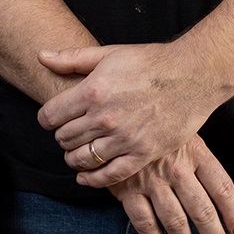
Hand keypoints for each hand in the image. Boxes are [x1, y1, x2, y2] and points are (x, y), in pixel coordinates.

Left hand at [37, 42, 226, 187]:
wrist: (192, 75)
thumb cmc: (150, 62)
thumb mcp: (109, 53)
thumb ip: (72, 58)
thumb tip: (41, 56)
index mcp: (93, 91)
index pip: (50, 116)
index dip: (47, 118)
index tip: (52, 118)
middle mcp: (105, 118)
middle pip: (64, 138)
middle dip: (62, 137)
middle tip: (68, 133)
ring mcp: (124, 138)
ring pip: (82, 159)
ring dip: (74, 158)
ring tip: (76, 152)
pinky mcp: (143, 154)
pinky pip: (110, 175)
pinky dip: (93, 179)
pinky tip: (85, 176)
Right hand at [106, 135, 233, 233]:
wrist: (115, 115)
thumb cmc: (155, 125)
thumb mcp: (183, 131)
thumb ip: (199, 159)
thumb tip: (221, 194)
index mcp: (195, 151)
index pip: (223, 188)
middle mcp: (176, 168)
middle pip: (202, 211)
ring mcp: (151, 180)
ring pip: (175, 221)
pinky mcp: (127, 188)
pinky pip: (144, 222)